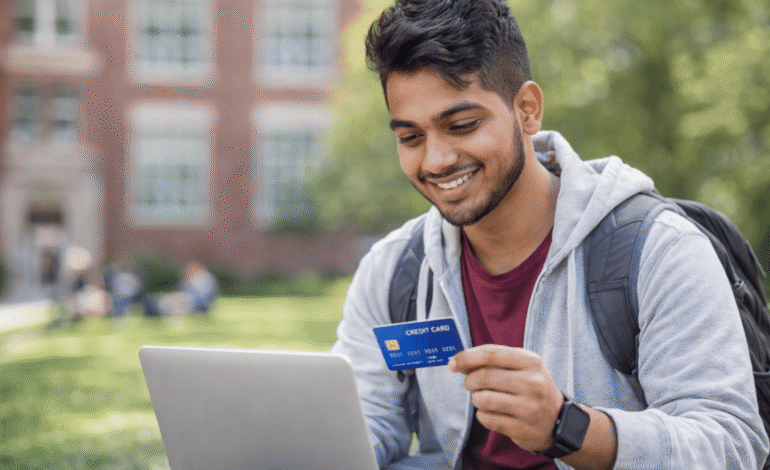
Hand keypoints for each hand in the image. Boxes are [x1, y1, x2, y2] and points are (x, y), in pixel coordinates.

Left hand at [448, 344, 563, 451]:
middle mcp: (532, 383)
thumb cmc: (532, 388)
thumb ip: (493, 362)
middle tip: (471, 384)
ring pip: (483, 399)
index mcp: (531, 361)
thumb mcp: (522, 368)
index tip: (453, 363)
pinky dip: (482, 415)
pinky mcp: (522, 428)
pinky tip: (492, 413)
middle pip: (484, 377)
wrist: (558, 420)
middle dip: (469, 381)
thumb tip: (459, 362)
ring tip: (483, 399)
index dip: (467, 357)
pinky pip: (487, 419)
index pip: (491, 353)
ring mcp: (529, 407)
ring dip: (476, 399)